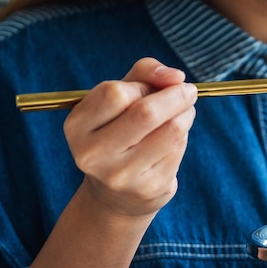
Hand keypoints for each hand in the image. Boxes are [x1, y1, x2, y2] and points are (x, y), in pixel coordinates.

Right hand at [64, 57, 197, 218]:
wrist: (117, 194)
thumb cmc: (120, 130)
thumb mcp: (120, 98)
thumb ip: (144, 73)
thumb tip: (176, 76)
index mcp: (77, 127)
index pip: (115, 93)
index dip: (145, 85)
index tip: (160, 84)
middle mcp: (93, 154)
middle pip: (146, 113)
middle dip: (176, 96)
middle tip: (189, 91)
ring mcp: (121, 175)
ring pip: (171, 131)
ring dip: (186, 115)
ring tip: (185, 112)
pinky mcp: (149, 188)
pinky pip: (178, 150)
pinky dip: (184, 137)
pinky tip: (175, 138)